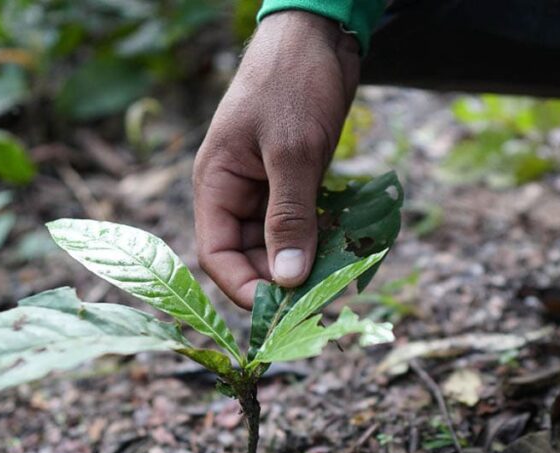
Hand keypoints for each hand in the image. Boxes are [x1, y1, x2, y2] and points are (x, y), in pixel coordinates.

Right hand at [192, 11, 359, 307]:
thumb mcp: (292, 153)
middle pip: (248, 255)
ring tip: (336, 272)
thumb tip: (287, 280)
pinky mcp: (293, 180)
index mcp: (216, 183)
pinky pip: (300, 221)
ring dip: (304, 259)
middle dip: (280, 277)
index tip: (280, 310)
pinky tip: (343, 246)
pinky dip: (319, 235)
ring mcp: (265, 186)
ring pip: (277, 241)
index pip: (217, 254)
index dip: (244, 287)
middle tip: (320, 293)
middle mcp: (235, 191)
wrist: (319, 35)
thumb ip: (289, 217)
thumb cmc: (294, 84)